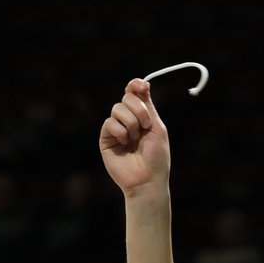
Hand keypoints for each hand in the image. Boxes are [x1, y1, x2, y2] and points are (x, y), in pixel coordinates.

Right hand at [100, 79, 169, 194]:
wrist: (148, 179)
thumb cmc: (157, 157)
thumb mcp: (157, 128)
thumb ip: (149, 106)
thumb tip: (142, 83)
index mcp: (143, 116)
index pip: (135, 93)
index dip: (136, 85)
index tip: (142, 86)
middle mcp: (129, 120)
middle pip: (126, 97)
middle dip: (139, 110)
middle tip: (146, 127)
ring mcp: (116, 129)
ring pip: (117, 109)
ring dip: (131, 123)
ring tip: (135, 139)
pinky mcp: (106, 139)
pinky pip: (109, 123)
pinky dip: (120, 131)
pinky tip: (125, 143)